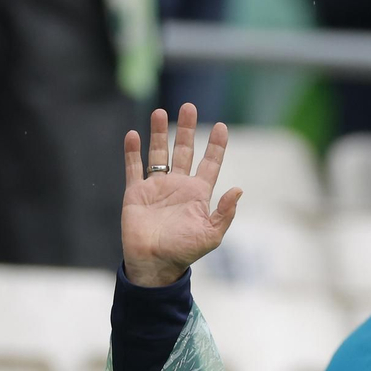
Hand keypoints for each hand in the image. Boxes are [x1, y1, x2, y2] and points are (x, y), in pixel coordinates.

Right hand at [122, 104, 243, 287]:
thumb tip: (239, 189)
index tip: (222, 127)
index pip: (209, 164)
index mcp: (198, 194)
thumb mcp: (211, 235)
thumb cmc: (184, 252)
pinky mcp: (136, 192)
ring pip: (158, 153)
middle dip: (187, 129)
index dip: (216, 146)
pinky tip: (133, 134)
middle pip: (184, 151)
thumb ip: (224, 213)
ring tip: (161, 112)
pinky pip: (133, 167)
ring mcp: (156, 187)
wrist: (154, 263)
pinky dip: (132, 151)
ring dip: (160, 133)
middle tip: (189, 107)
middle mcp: (178, 186)